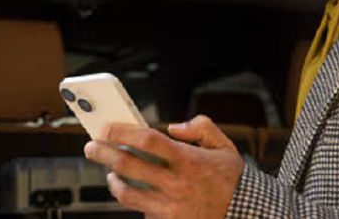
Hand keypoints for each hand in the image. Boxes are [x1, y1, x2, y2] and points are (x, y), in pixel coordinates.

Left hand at [83, 115, 244, 218]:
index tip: (107, 127)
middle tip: (92, 147)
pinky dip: (136, 202)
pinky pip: (143, 213)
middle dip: (104, 154)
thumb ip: (200, 127)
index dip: (123, 131)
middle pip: (129, 166)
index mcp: (188, 160)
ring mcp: (171, 208)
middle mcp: (177, 184)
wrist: (246, 214)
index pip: (148, 140)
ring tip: (110, 174)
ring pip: (128, 195)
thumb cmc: (232, 179)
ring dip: (113, 182)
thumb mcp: (223, 145)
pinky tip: (135, 193)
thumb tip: (174, 127)